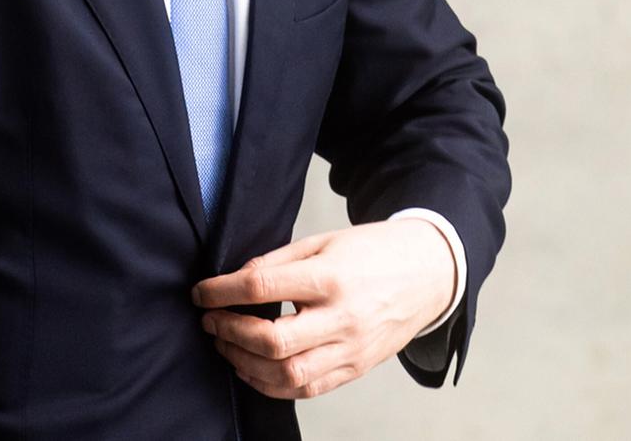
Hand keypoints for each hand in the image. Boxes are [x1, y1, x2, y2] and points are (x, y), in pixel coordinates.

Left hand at [192, 220, 456, 399]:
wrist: (428, 274)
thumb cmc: (375, 252)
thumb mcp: (324, 241)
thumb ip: (279, 262)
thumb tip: (235, 281)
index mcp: (331, 276)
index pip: (262, 288)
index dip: (221, 291)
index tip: (201, 292)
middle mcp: (342, 317)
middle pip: (273, 340)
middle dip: (230, 332)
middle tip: (211, 321)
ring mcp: (351, 349)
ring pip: (287, 374)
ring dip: (245, 363)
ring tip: (227, 345)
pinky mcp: (356, 369)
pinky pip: (306, 390)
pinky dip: (271, 384)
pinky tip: (253, 368)